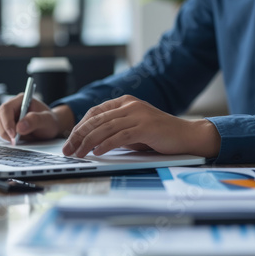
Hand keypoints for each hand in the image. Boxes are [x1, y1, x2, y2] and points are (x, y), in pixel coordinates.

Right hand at [0, 94, 73, 142]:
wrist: (49, 127)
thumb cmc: (49, 121)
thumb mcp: (47, 121)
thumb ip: (35, 121)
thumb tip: (20, 127)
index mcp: (21, 99)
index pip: (6, 108)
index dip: (7, 122)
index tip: (13, 135)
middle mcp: (11, 105)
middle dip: (5, 132)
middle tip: (15, 141)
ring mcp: (5, 114)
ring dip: (2, 134)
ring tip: (16, 139)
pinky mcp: (2, 123)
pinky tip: (11, 138)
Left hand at [62, 95, 220, 157]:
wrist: (186, 135)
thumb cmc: (159, 134)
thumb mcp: (133, 128)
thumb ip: (115, 129)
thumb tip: (90, 140)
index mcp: (125, 102)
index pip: (95, 112)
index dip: (79, 126)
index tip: (70, 140)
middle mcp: (130, 105)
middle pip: (96, 119)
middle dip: (79, 135)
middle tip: (68, 149)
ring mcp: (138, 114)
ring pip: (105, 127)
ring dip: (88, 142)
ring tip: (78, 153)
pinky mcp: (145, 126)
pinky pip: (120, 136)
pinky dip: (106, 144)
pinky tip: (97, 152)